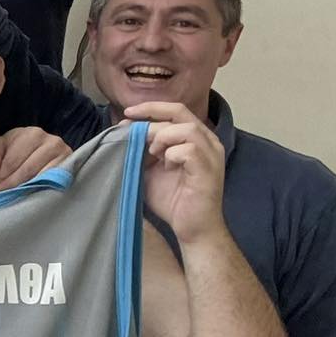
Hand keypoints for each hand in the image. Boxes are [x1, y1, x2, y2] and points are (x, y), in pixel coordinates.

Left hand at [0, 126, 69, 192]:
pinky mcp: (71, 169)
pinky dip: (40, 191)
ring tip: (11, 199)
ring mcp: (65, 155)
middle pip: (27, 170)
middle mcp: (51, 141)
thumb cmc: (17, 151)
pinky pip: (54, 183)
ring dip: (24, 190)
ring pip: (41, 178)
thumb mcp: (2, 148)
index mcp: (31, 134)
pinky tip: (29, 198)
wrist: (45, 157)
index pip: (12, 160)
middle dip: (9, 185)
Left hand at [128, 102, 227, 243]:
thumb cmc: (172, 200)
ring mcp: (211, 155)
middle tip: (131, 129)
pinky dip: (172, 155)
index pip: (175, 110)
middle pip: (180, 112)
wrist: (192, 228)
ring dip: (163, 138)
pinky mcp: (209, 169)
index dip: (151, 108)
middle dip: (152, 116)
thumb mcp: (150, 169)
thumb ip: (141, 149)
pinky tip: (167, 168)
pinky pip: (189, 150)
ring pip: (186, 128)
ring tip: (153, 154)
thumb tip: (124, 128)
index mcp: (196, 138)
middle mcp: (208, 142)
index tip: (127, 113)